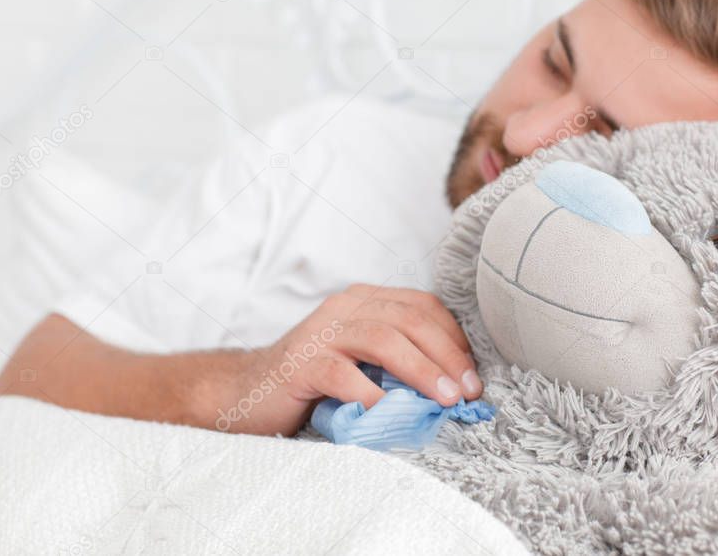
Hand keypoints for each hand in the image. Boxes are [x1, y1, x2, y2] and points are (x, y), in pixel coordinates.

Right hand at [218, 284, 482, 435]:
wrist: (244, 394)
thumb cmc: (313, 383)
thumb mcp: (361, 361)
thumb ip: (397, 360)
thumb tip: (455, 385)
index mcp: (363, 301)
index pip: (422, 306)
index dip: (454, 338)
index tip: (473, 374)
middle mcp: (344, 308)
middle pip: (410, 319)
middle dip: (447, 355)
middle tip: (468, 391)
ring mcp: (320, 333)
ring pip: (383, 340)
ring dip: (422, 371)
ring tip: (445, 400)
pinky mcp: (301, 364)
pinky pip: (345, 375)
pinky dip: (374, 396)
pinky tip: (391, 416)